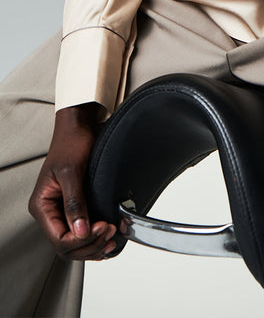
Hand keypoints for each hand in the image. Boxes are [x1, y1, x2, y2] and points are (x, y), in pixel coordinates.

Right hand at [28, 103, 117, 260]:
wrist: (78, 128)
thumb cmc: (71, 143)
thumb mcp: (72, 172)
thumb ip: (74, 203)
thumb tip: (80, 231)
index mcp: (42, 205)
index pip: (59, 239)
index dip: (81, 239)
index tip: (100, 227)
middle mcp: (50, 212)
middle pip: (66, 246)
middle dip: (89, 244)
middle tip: (109, 231)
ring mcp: (62, 211)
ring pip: (75, 243)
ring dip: (94, 244)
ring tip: (111, 236)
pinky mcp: (74, 208)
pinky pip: (82, 232)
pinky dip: (95, 238)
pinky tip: (107, 236)